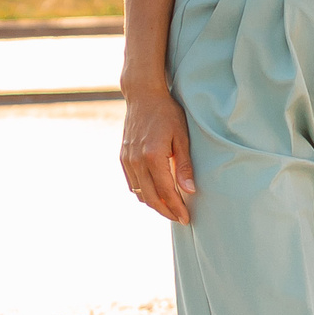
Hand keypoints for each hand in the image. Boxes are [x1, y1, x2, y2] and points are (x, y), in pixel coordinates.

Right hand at [120, 87, 196, 223]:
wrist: (142, 96)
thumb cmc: (166, 113)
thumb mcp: (182, 137)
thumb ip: (184, 165)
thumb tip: (190, 191)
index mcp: (153, 156)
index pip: (166, 191)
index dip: (176, 208)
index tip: (186, 219)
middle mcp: (136, 161)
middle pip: (151, 198)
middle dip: (166, 212)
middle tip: (179, 218)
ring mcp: (127, 160)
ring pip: (139, 193)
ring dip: (154, 204)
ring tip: (169, 208)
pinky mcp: (123, 158)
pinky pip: (132, 184)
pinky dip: (143, 193)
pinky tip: (155, 194)